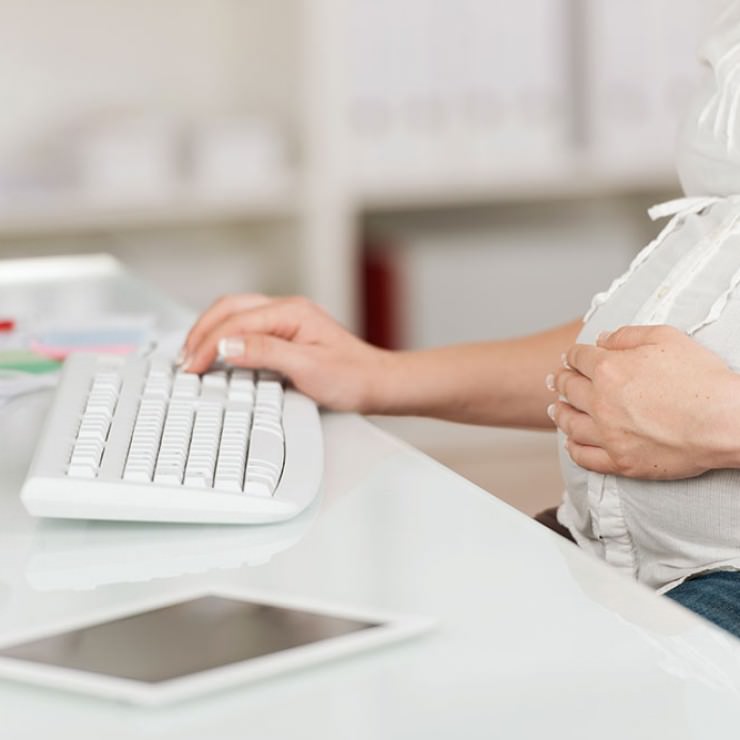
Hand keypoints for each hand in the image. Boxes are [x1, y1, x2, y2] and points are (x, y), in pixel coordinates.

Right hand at [179, 294, 396, 411]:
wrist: (377, 383)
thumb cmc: (352, 376)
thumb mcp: (308, 368)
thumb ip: (266, 352)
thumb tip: (227, 345)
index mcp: (290, 312)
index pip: (236, 322)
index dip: (208, 343)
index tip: (191, 366)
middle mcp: (286, 310)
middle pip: (230, 308)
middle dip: (201, 331)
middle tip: (183, 358)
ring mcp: (286, 320)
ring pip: (235, 313)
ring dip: (210, 330)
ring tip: (192, 354)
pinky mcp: (286, 333)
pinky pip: (246, 325)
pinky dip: (224, 335)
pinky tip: (217, 351)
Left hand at [550, 325, 739, 478]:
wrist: (724, 422)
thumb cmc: (702, 378)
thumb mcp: (666, 337)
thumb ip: (627, 335)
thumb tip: (601, 340)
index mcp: (608, 369)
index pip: (578, 358)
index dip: (573, 356)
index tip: (571, 358)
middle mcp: (601, 402)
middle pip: (570, 388)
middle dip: (562, 380)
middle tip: (557, 379)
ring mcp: (608, 434)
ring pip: (570, 424)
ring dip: (560, 413)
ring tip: (557, 409)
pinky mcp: (620, 461)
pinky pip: (585, 457)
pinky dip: (573, 449)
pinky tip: (571, 443)